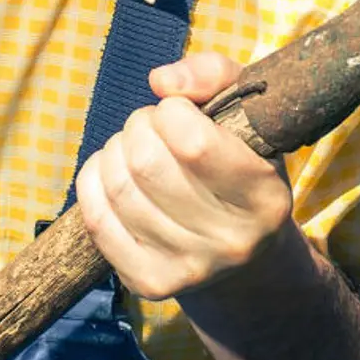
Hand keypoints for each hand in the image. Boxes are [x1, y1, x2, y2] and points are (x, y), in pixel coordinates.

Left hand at [75, 52, 295, 300]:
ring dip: (115, 152)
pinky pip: (97, 221)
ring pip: (118, 188)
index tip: (178, 111)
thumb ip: (215, 75)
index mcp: (266, 197)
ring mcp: (189, 269)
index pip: (194, 144)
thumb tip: (161, 81)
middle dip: (138, 128)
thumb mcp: (250, 115)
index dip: (171, 112)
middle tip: (150, 127)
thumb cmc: (242, 168)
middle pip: (147, 165)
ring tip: (134, 149)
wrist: (246, 259)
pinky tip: (111, 173)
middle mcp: (232, 241)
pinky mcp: (150, 284)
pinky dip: (92, 184)